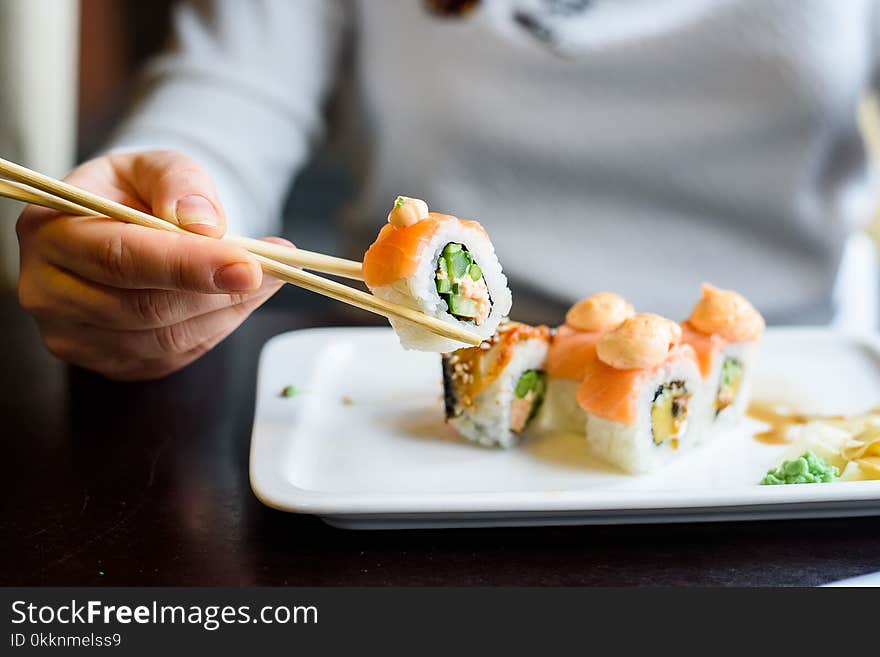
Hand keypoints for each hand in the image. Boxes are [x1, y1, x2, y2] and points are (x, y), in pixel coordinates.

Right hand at [17, 150, 284, 380]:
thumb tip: (204, 224)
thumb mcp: (156, 165)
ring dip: (229, 310)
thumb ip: (180, 183)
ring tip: (268, 277)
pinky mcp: (109, 363)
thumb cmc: (134, 192)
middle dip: (221, 291)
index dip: (189, 266)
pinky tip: (239, 298)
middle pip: (146, 308)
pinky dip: (219, 327)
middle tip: (276, 269)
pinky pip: (175, 355)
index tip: (249, 266)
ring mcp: (75, 336)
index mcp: (50, 232)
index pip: (121, 257)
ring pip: (167, 338)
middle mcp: (48, 292)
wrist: (117, 226)